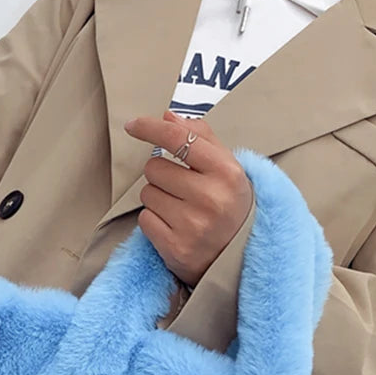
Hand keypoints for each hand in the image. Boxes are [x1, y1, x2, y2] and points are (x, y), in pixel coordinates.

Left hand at [123, 109, 254, 286]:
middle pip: (154, 167)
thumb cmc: (231, 206)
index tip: (133, 125)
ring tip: (181, 209)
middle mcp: (210, 198)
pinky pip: (144, 220)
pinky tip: (175, 227)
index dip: (150, 128)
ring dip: (158, 198)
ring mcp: (192, 226)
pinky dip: (154, 221)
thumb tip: (168, 116)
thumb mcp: (228, 169)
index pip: (178, 139)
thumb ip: (201, 138)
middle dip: (162, 175)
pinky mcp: (175, 248)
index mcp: (227, 173)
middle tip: (182, 189)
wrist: (242, 258)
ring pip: (147, 193)